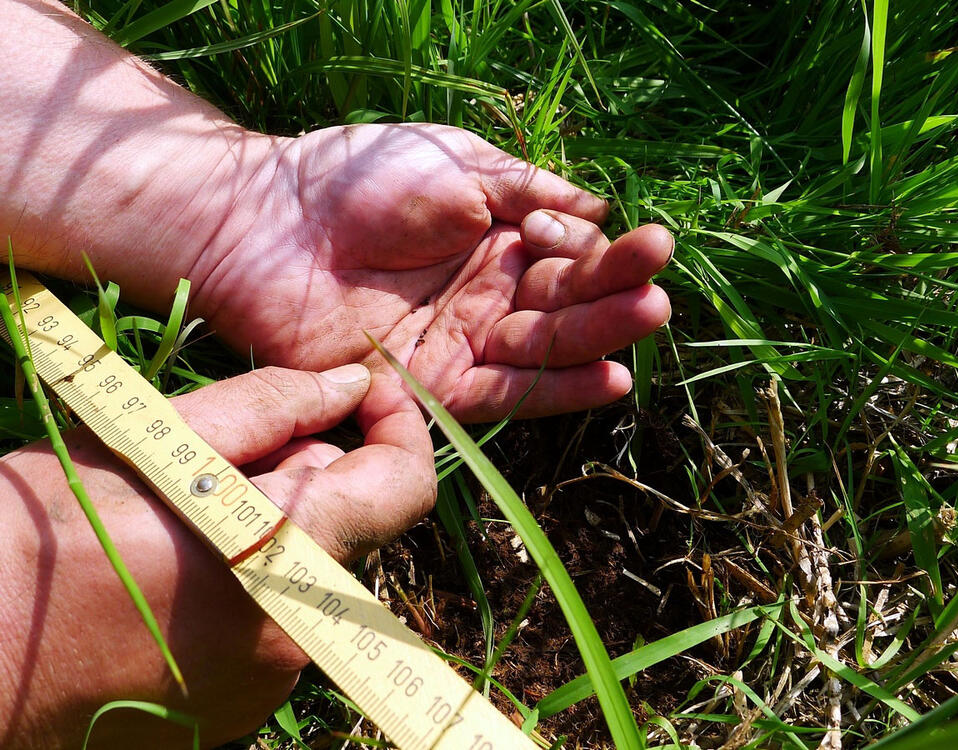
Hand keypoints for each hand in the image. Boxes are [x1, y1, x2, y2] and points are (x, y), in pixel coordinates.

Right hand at [0, 366, 434, 749]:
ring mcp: (271, 684)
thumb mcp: (155, 443)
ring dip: (276, 533)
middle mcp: (298, 636)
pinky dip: (253, 585)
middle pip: (350, 527)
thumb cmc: (40, 536)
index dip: (399, 428)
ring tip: (178, 522)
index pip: (405, 489)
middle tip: (218, 461)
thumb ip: (272, 407)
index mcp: (287, 559)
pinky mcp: (241, 710)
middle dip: (309, 479)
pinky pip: (280, 622)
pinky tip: (176, 575)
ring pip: (312, 573)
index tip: (366, 394)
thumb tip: (349, 384)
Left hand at [188, 124, 672, 421]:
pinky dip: (554, 389)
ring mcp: (458, 343)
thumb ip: (530, 190)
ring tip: (647, 324)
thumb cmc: (356, 178)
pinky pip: (502, 393)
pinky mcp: (429, 386)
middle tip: (659, 294)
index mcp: (496, 241)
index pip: (569, 256)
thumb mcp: (458, 164)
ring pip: (542, 351)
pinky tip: (609, 378)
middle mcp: (485, 297)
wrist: (266, 222)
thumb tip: (598, 210)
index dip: (608, 255)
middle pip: (563, 307)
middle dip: (613, 299)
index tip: (649, 244)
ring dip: (597, 341)